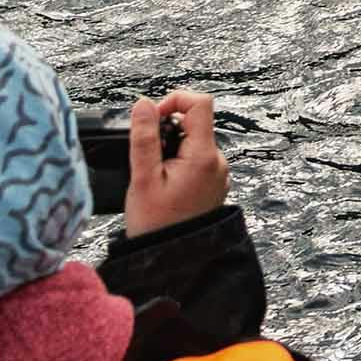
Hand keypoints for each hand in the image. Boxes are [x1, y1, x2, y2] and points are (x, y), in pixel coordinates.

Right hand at [124, 91, 228, 237]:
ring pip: (193, 142)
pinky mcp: (212, 183)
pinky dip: (177, 162)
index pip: (200, 103)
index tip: (151, 118)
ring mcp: (217, 173)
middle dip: (167, 129)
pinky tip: (161, 183)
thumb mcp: (142, 179)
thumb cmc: (155, 225)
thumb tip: (143, 104)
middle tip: (145, 153)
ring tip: (151, 174)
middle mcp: (217, 161)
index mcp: (204, 156)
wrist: (171, 260)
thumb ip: (144, 139)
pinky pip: (196, 160)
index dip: (174, 100)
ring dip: (171, 148)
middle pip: (195, 123)